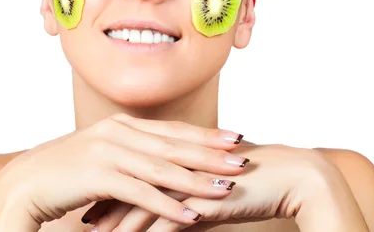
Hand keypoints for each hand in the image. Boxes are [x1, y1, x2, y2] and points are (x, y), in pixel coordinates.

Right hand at [0, 112, 247, 229]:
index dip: (204, 135)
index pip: (172, 129)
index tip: (234, 138)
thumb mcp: (101, 154)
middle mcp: (117, 132)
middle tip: (244, 157)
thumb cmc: (64, 171)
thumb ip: (130, 152)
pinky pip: (140, 193)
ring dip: (197, 180)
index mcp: (120, 124)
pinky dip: (168, 206)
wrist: (23, 183)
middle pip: (174, 144)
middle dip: (211, 153)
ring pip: (162, 168)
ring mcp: (107, 151)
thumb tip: (159, 160)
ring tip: (228, 188)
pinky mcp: (97, 176)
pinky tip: (191, 216)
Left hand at [83, 139, 332, 230]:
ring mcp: (189, 177)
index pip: (136, 166)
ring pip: (141, 201)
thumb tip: (174, 207)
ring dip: (116, 222)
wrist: (291, 176)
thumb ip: (190, 193)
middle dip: (104, 201)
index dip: (113, 182)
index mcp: (181, 152)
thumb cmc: (253, 181)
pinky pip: (165, 220)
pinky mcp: (202, 197)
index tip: (91, 195)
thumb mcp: (214, 187)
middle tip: (82, 216)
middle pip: (131, 181)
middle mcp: (180, 160)